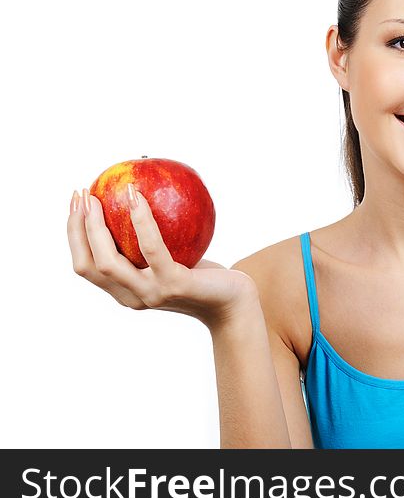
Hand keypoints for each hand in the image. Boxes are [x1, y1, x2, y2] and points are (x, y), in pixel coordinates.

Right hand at [67, 188, 256, 329]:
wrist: (235, 303)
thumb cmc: (205, 276)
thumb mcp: (173, 257)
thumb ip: (153, 240)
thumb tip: (136, 194)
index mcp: (125, 291)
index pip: (86, 265)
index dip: (74, 235)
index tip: (76, 203)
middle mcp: (132, 297)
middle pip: (88, 265)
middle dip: (77, 228)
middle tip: (82, 194)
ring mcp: (151, 294)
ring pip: (108, 262)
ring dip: (95, 226)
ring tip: (98, 195)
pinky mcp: (174, 285)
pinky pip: (151, 249)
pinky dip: (140, 221)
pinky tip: (137, 197)